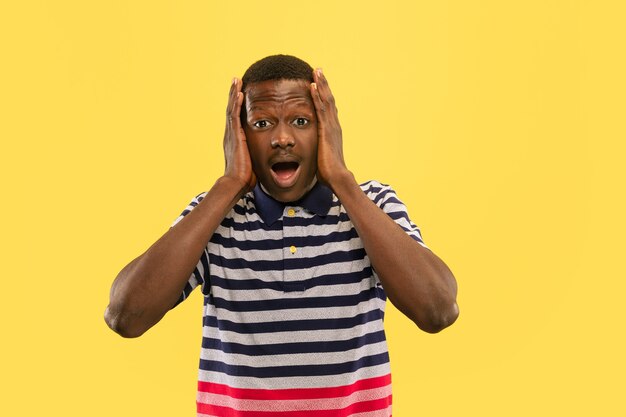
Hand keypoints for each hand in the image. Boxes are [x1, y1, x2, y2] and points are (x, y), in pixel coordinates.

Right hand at [223, 78, 255, 192]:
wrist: (237, 183)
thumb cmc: (246, 176)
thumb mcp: (253, 161)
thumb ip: (257, 153)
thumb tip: (267, 154)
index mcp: (236, 139)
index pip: (237, 117)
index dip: (238, 104)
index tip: (241, 92)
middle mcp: (232, 134)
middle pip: (232, 109)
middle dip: (234, 94)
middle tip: (237, 80)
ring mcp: (232, 134)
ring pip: (231, 109)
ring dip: (234, 94)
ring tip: (236, 80)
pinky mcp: (235, 136)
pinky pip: (234, 116)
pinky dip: (236, 103)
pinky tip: (239, 92)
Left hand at [311, 68, 349, 187]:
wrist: (337, 177)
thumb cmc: (328, 171)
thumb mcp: (321, 156)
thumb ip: (317, 149)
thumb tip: (313, 152)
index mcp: (332, 131)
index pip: (328, 108)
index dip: (324, 95)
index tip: (319, 83)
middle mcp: (334, 125)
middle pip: (329, 99)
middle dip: (324, 84)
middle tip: (318, 70)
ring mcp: (331, 126)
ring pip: (326, 100)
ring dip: (321, 85)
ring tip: (316, 71)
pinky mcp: (326, 130)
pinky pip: (321, 109)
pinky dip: (317, 96)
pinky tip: (313, 86)